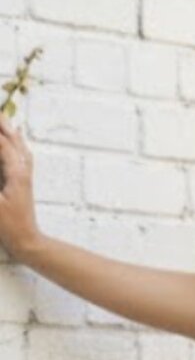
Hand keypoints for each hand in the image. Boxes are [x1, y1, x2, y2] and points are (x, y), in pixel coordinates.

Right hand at [0, 111, 41, 261]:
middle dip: (1, 125)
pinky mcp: (23, 181)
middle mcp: (23, 170)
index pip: (1, 144)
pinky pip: (21, 155)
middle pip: (13, 140)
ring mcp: (25, 175)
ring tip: (2, 118)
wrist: (26, 241)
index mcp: (16, 173)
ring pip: (19, 146)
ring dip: (9, 131)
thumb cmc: (8, 226)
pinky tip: (16, 138)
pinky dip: (16, 143)